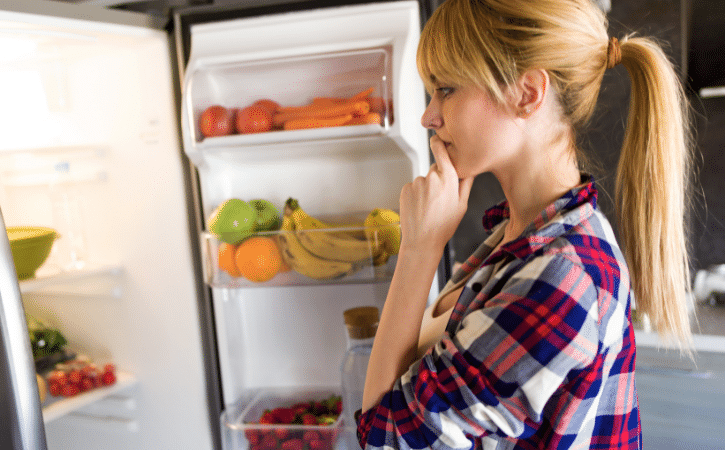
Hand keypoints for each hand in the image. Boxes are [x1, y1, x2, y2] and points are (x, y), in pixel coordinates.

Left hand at [399, 135, 474, 253]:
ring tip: (429, 207)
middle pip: (436, 169)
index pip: (442, 152)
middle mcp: (431, 178)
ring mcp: (416, 183)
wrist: (421, 241)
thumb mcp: (462, 205)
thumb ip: (467, 183)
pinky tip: (420, 208)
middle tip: (440, 198)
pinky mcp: (406, 189)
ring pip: (424, 180)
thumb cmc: (444, 226)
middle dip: (439, 178)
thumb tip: (472, 167)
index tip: (437, 138)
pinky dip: (416, 194)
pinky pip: (413, 187)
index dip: (439, 143)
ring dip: (427, 189)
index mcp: (449, 180)